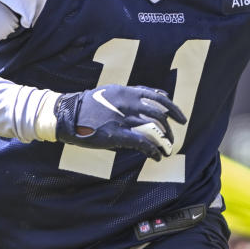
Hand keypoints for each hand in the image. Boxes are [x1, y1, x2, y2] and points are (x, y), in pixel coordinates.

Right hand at [54, 85, 186, 159]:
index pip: (159, 98)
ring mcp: (123, 119)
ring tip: (167, 150)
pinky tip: (157, 157)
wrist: (68, 114)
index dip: (174, 109)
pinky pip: (141, 143)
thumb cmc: (91, 103)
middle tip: (172, 140)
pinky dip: (152, 151)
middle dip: (169, 130)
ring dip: (164, 142)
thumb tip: (159, 94)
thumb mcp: (114, 91)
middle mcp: (128, 104)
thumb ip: (135, 93)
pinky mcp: (116, 134)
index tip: (182, 119)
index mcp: (128, 92)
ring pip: (153, 130)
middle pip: (159, 116)